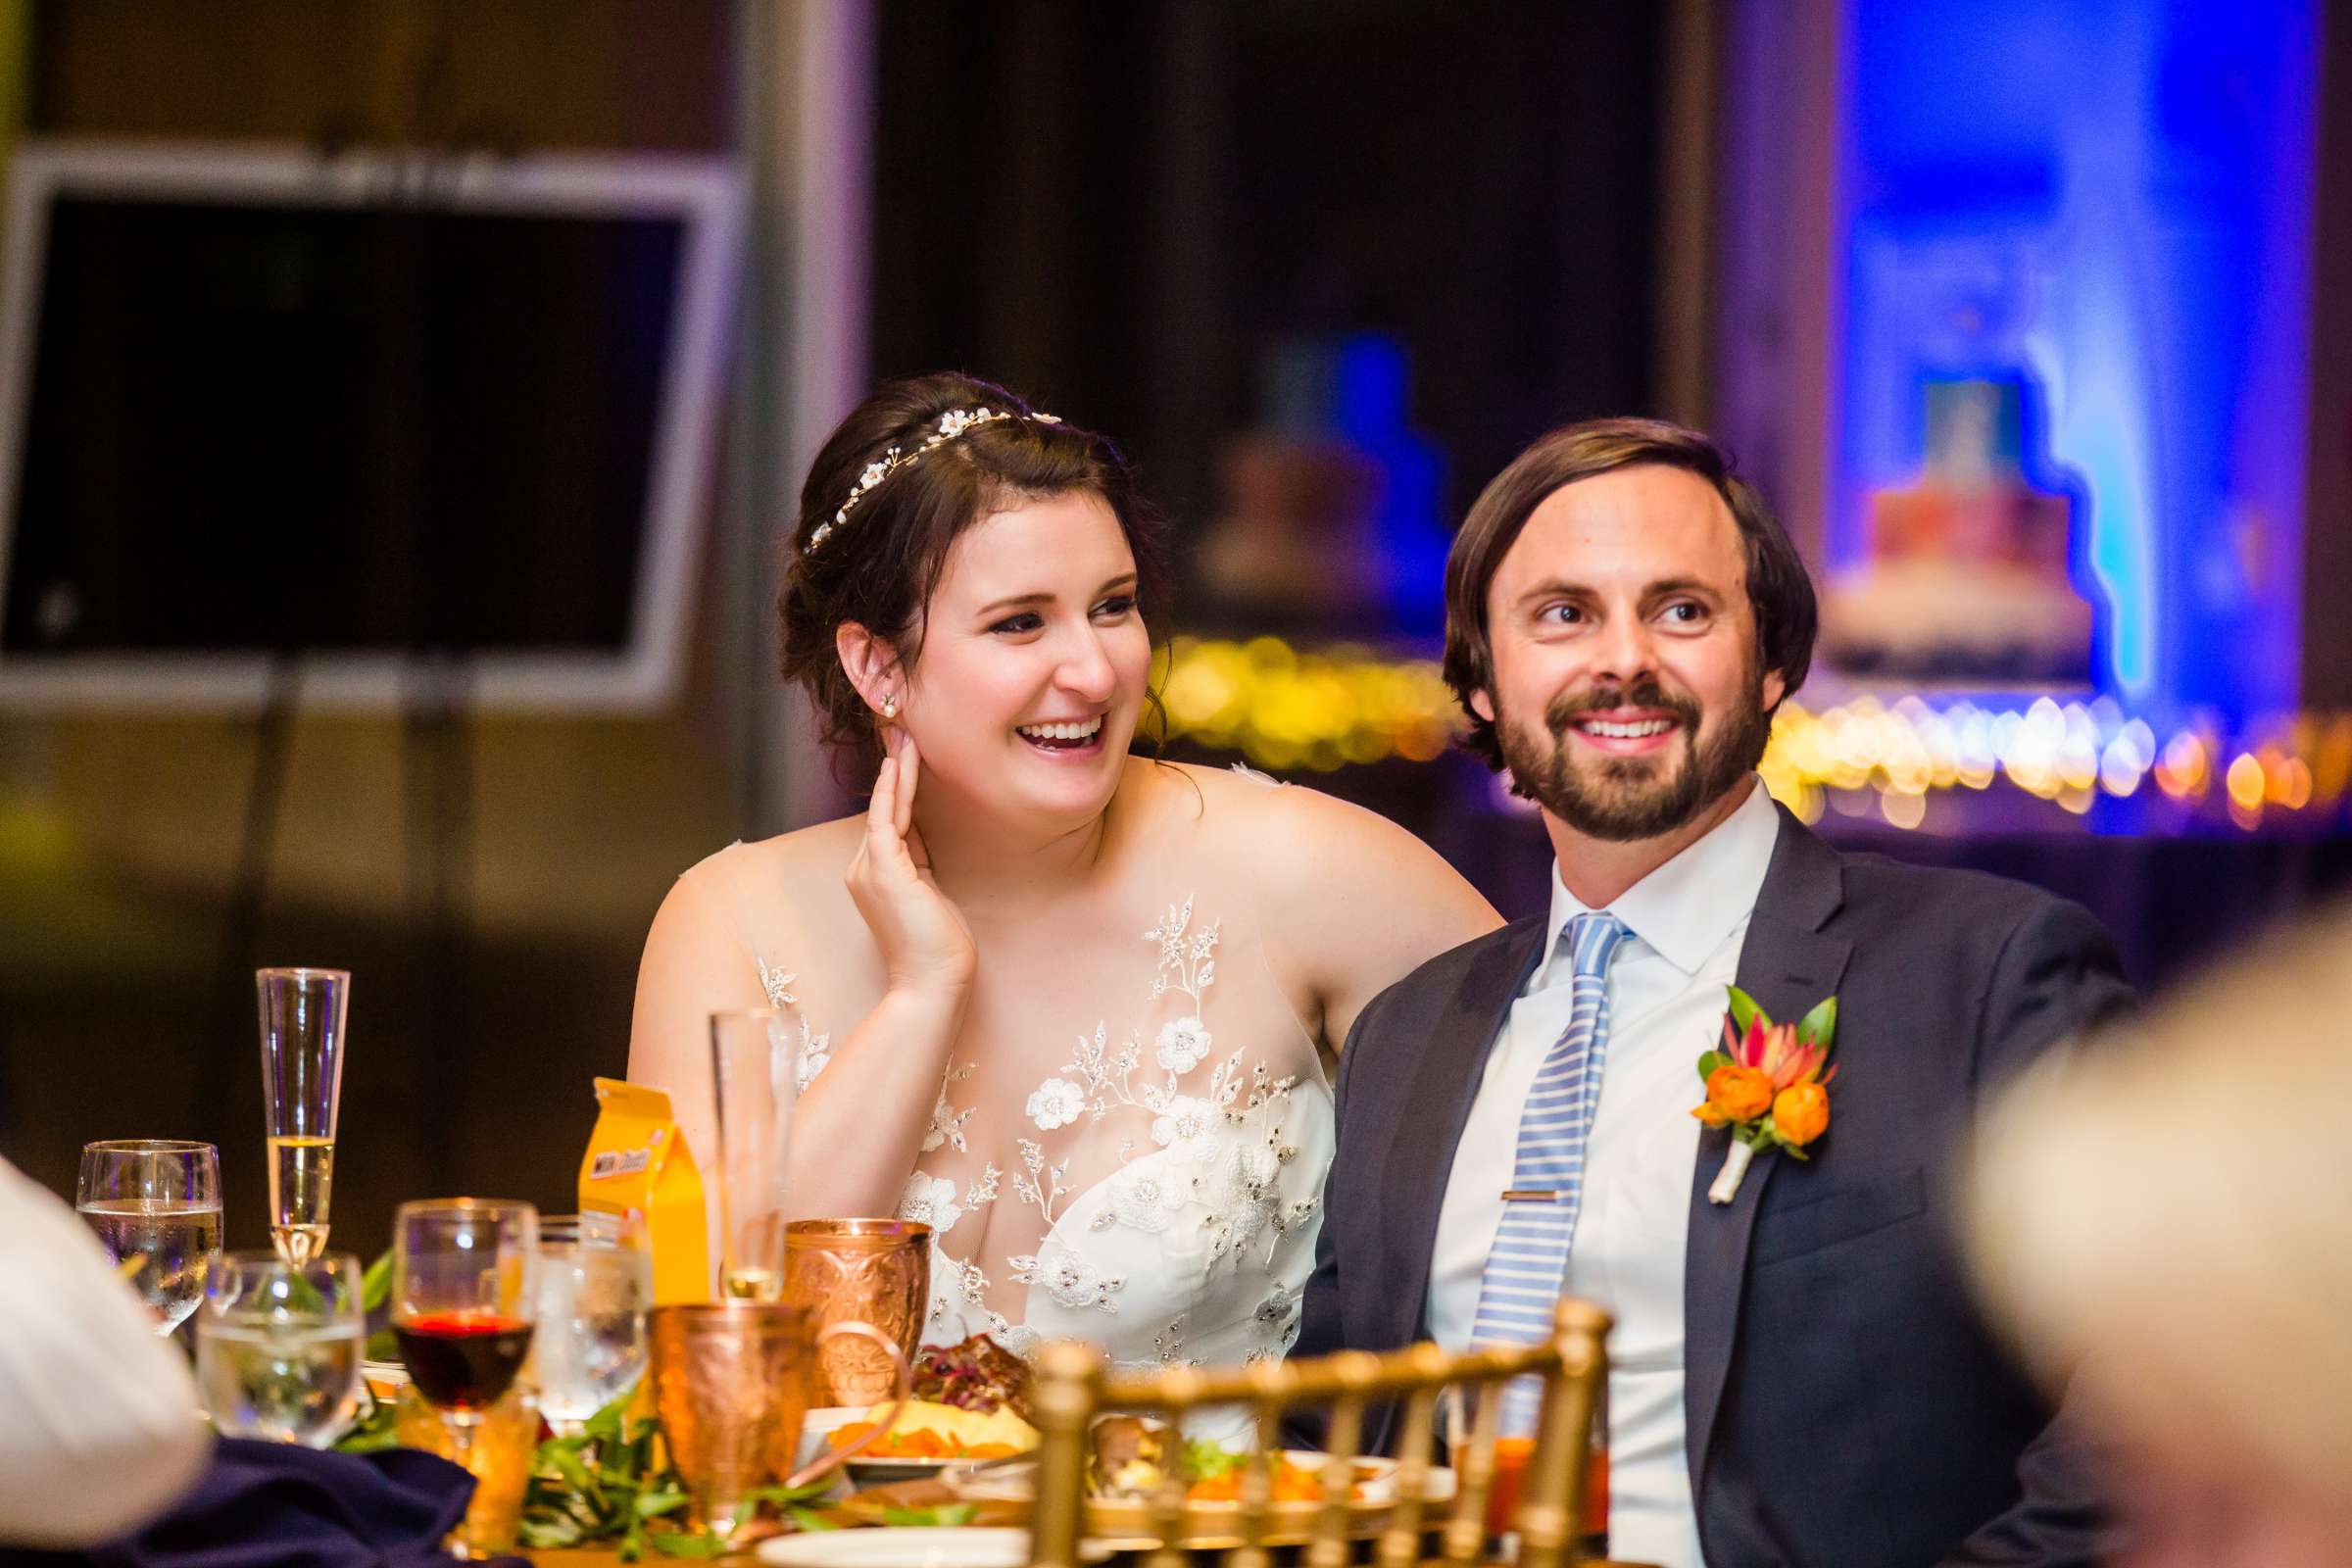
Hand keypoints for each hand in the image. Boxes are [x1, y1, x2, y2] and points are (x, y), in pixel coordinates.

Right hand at [846, 730, 977, 998]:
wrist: (932, 982)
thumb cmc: (937, 945)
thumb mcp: (928, 892)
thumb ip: (918, 862)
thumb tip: (919, 834)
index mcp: (874, 873)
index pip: (888, 819)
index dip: (897, 785)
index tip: (906, 751)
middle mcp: (863, 868)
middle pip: (882, 807)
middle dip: (894, 767)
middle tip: (901, 726)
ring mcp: (869, 869)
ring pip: (884, 807)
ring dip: (896, 769)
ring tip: (903, 733)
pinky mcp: (884, 870)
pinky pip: (887, 819)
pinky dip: (894, 789)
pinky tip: (901, 764)